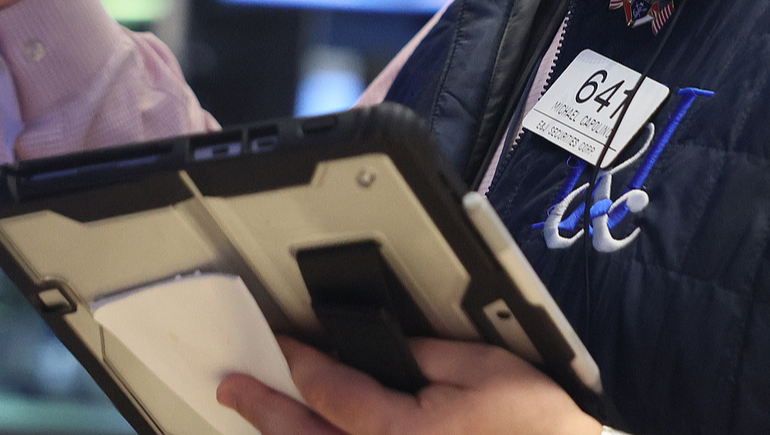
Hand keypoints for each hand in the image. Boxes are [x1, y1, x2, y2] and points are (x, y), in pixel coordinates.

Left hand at [219, 336, 602, 434]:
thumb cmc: (535, 430)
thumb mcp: (483, 368)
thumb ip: (427, 353)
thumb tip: (388, 344)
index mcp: (399, 430)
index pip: (328, 390)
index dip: (299, 361)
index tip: (284, 344)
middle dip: (263, 408)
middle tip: (234, 387)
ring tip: (258, 418)